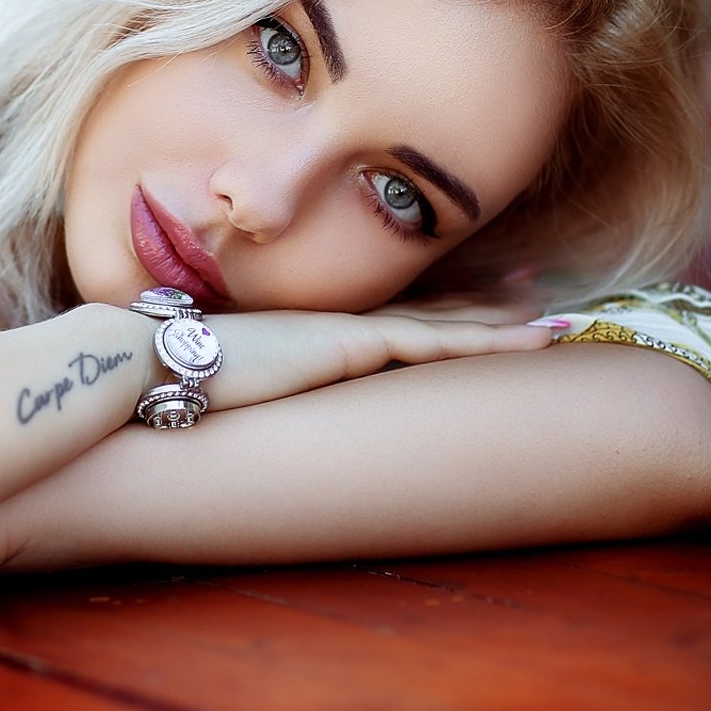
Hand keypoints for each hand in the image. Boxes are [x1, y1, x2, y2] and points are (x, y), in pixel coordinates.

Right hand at [193, 307, 553, 411]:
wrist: (157, 361)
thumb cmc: (181, 384)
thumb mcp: (236, 391)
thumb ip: (261, 393)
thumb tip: (254, 415)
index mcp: (318, 335)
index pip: (393, 319)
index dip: (441, 311)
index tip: (480, 300)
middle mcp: (343, 324)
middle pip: (431, 312)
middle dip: (485, 306)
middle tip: (535, 294)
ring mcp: (353, 329)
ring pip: (447, 324)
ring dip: (503, 324)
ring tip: (554, 320)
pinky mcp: (357, 343)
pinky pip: (440, 341)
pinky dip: (491, 340)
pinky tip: (532, 339)